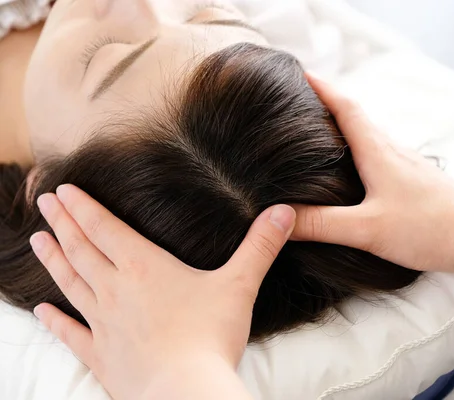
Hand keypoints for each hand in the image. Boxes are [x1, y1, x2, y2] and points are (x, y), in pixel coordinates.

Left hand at [30, 184, 295, 399]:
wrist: (184, 392)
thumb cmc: (211, 337)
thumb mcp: (240, 284)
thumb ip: (260, 246)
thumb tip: (285, 211)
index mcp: (145, 268)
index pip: (105, 229)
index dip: (83, 208)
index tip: (63, 191)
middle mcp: (116, 291)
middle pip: (81, 250)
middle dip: (62, 224)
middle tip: (44, 204)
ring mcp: (104, 324)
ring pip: (71, 285)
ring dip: (52, 261)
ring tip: (36, 241)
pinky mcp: (102, 356)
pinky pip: (72, 334)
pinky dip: (55, 321)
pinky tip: (42, 312)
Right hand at [292, 74, 453, 271]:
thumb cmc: (430, 227)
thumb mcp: (367, 229)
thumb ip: (322, 224)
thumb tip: (281, 218)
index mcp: (376, 151)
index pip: (345, 107)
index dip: (321, 89)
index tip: (300, 74)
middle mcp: (390, 149)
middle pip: (354, 115)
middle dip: (327, 104)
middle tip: (299, 102)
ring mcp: (404, 163)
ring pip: (367, 135)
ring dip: (343, 127)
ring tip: (318, 134)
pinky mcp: (412, 179)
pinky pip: (378, 154)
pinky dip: (359, 150)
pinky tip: (353, 171)